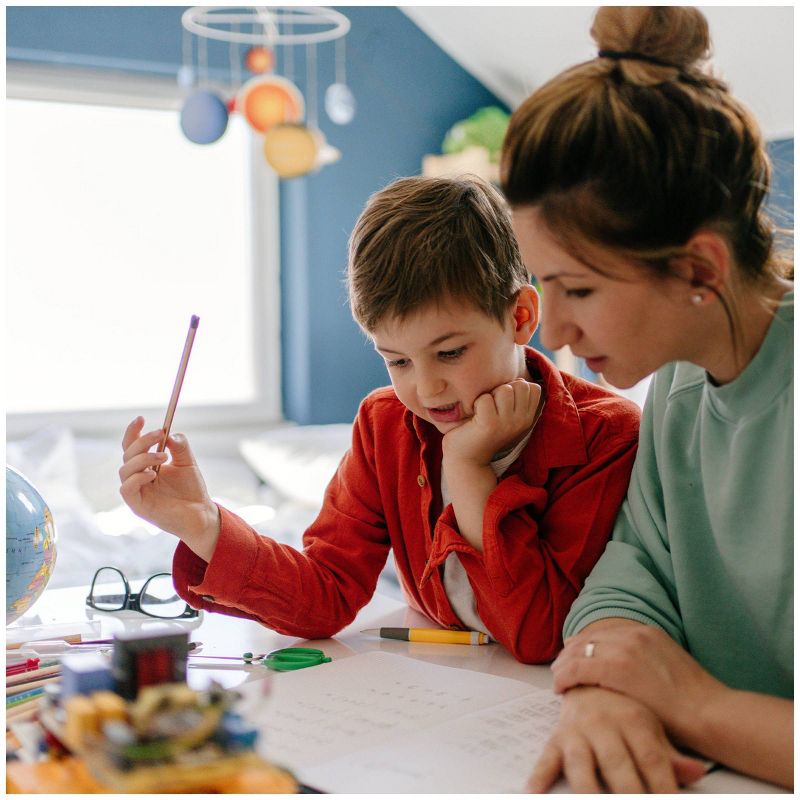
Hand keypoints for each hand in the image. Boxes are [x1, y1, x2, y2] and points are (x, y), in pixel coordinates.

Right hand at [119, 416, 219, 559]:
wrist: (200, 513)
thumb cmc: (192, 489)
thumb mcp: (188, 462)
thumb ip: (179, 446)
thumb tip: (169, 433)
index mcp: (146, 465)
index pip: (132, 446)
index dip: (133, 432)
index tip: (141, 418)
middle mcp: (138, 477)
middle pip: (127, 454)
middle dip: (142, 441)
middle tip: (160, 434)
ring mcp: (136, 491)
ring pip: (125, 469)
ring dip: (143, 457)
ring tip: (163, 456)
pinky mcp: (138, 506)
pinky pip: (127, 488)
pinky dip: (137, 477)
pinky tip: (153, 474)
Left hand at [443, 379, 540, 465]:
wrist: (466, 458)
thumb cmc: (483, 430)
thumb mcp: (505, 414)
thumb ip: (515, 398)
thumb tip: (519, 379)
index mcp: (527, 418)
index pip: (534, 388)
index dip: (516, 387)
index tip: (503, 401)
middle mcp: (521, 421)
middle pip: (520, 385)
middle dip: (503, 388)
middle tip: (491, 405)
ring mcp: (507, 423)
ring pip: (505, 389)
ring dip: (490, 395)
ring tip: (483, 410)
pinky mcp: (490, 424)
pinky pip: (485, 398)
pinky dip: (477, 402)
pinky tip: (475, 415)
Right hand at [529, 687, 708, 792]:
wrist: (589, 670)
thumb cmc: (625, 706)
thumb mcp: (651, 724)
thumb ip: (670, 754)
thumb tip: (697, 773)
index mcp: (634, 718)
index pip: (652, 759)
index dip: (663, 787)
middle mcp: (604, 723)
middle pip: (618, 767)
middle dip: (629, 794)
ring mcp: (578, 729)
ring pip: (581, 765)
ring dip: (587, 792)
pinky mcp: (558, 736)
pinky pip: (546, 759)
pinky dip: (539, 776)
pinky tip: (533, 793)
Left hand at [551, 623, 727, 745]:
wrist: (711, 712)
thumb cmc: (695, 701)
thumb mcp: (669, 665)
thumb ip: (646, 659)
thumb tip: (629, 669)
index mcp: (647, 631)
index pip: (604, 633)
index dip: (584, 645)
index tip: (573, 655)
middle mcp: (634, 634)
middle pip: (588, 639)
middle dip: (570, 653)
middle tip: (560, 667)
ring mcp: (625, 648)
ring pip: (579, 651)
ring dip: (564, 665)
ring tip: (557, 678)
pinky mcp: (617, 668)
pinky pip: (579, 668)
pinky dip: (565, 676)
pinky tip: (560, 687)